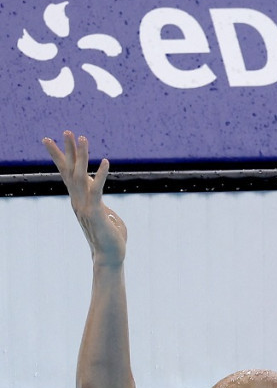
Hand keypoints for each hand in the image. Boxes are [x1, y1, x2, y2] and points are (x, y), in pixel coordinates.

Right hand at [43, 131, 126, 267]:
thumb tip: (102, 202)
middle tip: (66, 131)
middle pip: (70, 170)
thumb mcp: (108, 216)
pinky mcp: (96, 211)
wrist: (110, 256)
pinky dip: (102, 175)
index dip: (62, 156)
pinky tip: (106, 161)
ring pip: (80, 176)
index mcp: (80, 199)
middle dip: (68, 150)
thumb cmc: (112, 237)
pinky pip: (98, 189)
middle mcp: (78, 200)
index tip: (53, 139)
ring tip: (83, 137)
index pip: (68, 173)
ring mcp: (85, 205)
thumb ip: (104, 206)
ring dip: (82, 156)